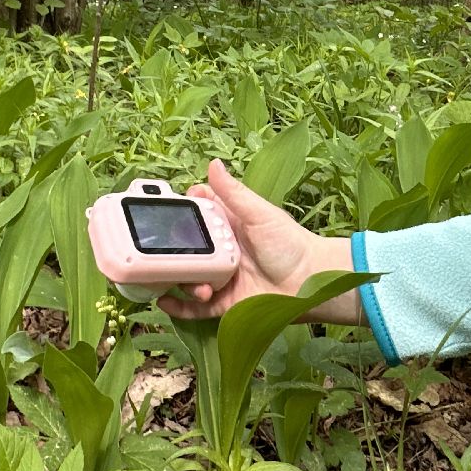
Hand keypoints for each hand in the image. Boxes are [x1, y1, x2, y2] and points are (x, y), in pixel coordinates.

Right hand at [157, 159, 360, 324]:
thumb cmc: (290, 243)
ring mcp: (220, 276)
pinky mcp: (223, 302)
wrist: (311, 282)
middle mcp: (220, 250)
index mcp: (228, 224)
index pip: (196, 214)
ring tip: (190, 281)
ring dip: (179, 278)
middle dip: (171, 250)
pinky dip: (178, 306)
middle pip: (186, 248)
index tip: (161, 211)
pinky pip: (194, 307)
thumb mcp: (260, 214)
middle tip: (159, 250)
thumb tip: (213, 164)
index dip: (179, 213)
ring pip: (188, 277)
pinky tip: (165, 302)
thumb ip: (234, 193)